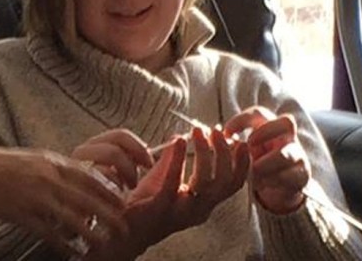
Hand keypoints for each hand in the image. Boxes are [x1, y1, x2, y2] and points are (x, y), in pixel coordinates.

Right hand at [0, 148, 128, 255]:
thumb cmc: (2, 167)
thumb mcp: (34, 160)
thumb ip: (56, 169)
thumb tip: (78, 178)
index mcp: (52, 164)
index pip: (89, 177)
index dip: (109, 192)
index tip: (123, 203)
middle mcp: (48, 179)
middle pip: (87, 199)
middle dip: (109, 214)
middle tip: (124, 227)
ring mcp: (35, 197)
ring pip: (72, 218)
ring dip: (91, 233)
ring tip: (105, 245)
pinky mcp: (22, 215)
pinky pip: (48, 232)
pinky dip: (63, 243)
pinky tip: (74, 252)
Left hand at [86, 127, 249, 259]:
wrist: (121, 228)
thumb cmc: (144, 204)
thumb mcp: (163, 178)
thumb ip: (172, 159)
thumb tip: (179, 136)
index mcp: (204, 203)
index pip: (233, 184)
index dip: (240, 163)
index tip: (238, 140)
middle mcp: (199, 210)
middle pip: (224, 181)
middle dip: (224, 153)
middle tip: (215, 131)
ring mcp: (182, 211)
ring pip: (205, 183)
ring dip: (204, 153)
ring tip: (197, 132)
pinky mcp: (161, 208)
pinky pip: (174, 183)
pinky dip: (177, 159)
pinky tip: (177, 141)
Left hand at [224, 106, 309, 213]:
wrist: (281, 186)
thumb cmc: (260, 163)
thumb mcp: (246, 153)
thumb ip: (234, 146)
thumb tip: (217, 141)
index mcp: (271, 127)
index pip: (260, 113)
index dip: (242, 119)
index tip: (226, 132)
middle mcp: (288, 137)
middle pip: (286, 122)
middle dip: (265, 133)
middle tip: (249, 145)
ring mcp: (298, 155)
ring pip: (287, 154)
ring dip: (265, 165)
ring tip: (252, 173)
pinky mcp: (302, 175)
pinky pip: (289, 176)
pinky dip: (272, 181)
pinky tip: (261, 184)